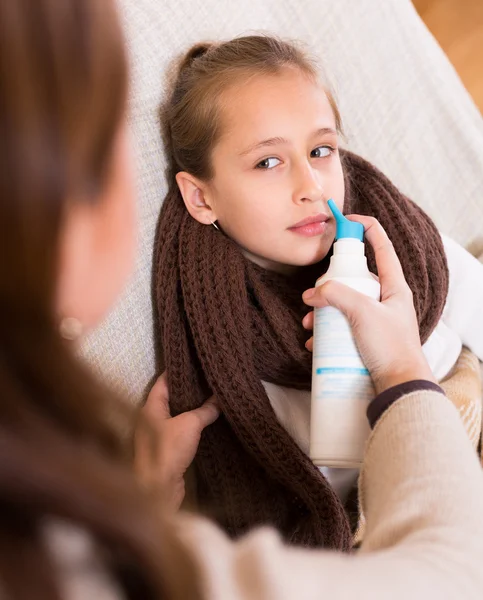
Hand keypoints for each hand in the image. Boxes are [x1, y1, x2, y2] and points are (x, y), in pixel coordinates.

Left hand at [135, 372, 219, 510]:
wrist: (157, 488)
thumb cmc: (168, 450)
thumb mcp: (190, 425)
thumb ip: (205, 410)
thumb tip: (219, 399)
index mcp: (150, 406)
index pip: (163, 380)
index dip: (178, 370)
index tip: (194, 362)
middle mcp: (150, 418)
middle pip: (170, 397)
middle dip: (188, 389)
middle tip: (208, 379)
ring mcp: (156, 434)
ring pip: (175, 414)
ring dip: (191, 408)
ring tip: (212, 396)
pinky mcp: (165, 449)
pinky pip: (179, 429)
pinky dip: (191, 424)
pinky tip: (207, 421)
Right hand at [302, 215, 435, 394]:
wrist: (399, 386)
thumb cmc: (391, 347)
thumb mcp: (363, 313)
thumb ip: (337, 295)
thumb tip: (312, 293)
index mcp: (394, 286)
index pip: (381, 247)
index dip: (366, 229)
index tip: (346, 220)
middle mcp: (385, 299)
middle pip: (354, 279)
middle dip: (329, 285)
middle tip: (315, 294)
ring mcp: (375, 319)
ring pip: (343, 304)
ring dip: (323, 312)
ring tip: (309, 325)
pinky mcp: (365, 338)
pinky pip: (341, 327)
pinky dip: (326, 332)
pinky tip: (314, 343)